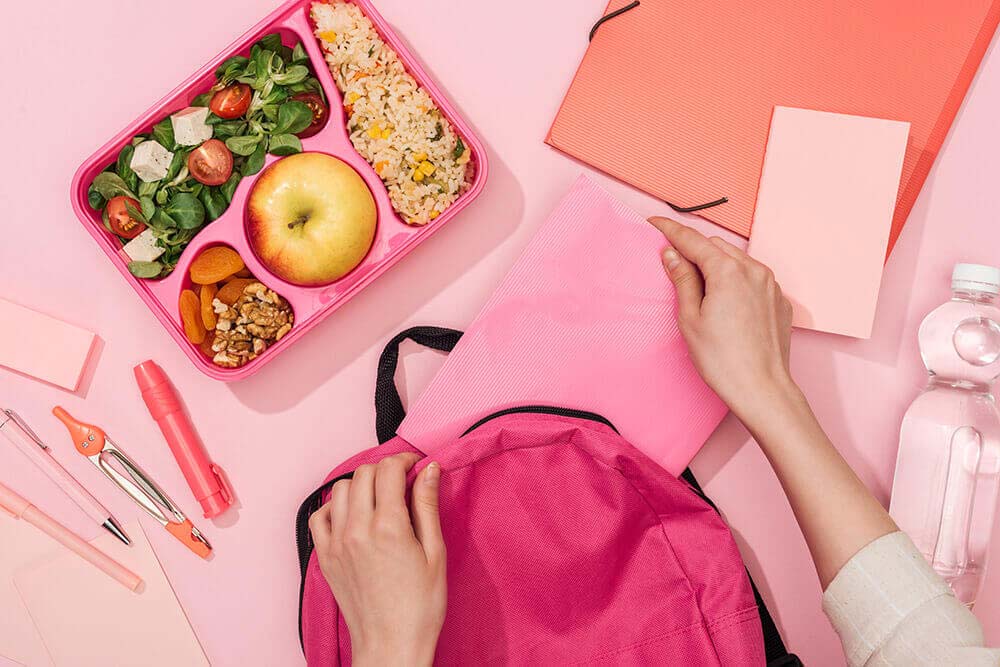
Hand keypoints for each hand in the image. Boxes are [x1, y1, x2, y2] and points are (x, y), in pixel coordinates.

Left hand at [309, 454, 445, 666]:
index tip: (416, 467)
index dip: (404, 460)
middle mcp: (357, 530)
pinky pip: (320, 515)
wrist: (391, 646)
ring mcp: (336, 543)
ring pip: (341, 489)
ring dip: (361, 485)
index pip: (388, 469)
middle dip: (385, 470)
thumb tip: (429, 470)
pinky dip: (335, 506)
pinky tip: (353, 514)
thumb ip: (428, 506)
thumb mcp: (435, 553)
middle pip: (363, 474)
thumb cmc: (420, 607)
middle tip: (402, 482)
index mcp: (389, 527)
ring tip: (379, 498)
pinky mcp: (325, 557)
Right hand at [648, 217, 800, 428]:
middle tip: (675, 269)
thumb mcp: (690, 319)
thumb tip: (672, 255)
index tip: (654, 223)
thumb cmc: (722, 360)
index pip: (692, 239)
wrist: (762, 389)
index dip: (670, 230)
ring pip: (737, 260)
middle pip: (716, 246)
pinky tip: (727, 305)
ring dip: (716, 265)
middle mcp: (754, 270)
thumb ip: (682, 280)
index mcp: (727, 271)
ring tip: (702, 291)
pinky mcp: (780, 301)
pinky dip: (736, 281)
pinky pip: (753, 278)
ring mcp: (771, 285)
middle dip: (694, 251)